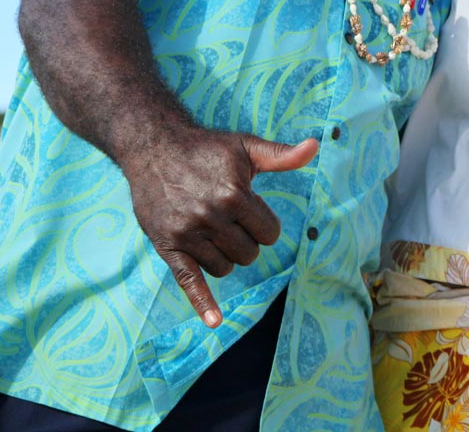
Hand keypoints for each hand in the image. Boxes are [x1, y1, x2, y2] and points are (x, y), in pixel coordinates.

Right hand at [119, 128, 318, 326]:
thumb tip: (315, 147)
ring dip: (227, 256)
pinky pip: (188, 281)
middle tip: (233, 220)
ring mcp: (187, 234)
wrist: (154, 148)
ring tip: (216, 232)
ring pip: (225, 268)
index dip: (266, 225)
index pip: (270, 233)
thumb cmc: (206, 149)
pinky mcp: (167, 246)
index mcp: (234, 195)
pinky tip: (214, 321)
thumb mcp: (246, 147)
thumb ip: (281, 155)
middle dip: (248, 241)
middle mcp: (210, 217)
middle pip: (250, 254)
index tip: (253, 211)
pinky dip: (202, 303)